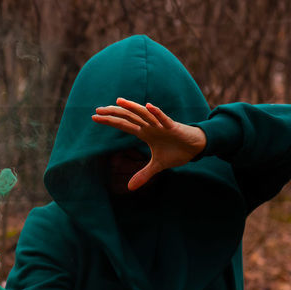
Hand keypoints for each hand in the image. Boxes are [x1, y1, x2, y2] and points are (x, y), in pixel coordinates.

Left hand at [91, 98, 206, 190]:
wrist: (196, 147)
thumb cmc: (176, 151)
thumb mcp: (157, 166)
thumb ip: (143, 175)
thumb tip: (130, 188)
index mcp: (144, 133)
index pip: (123, 125)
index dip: (110, 121)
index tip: (95, 117)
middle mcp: (149, 126)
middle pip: (129, 117)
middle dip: (113, 113)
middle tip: (97, 110)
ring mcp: (160, 125)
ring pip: (143, 114)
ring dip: (132, 107)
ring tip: (118, 101)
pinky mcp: (172, 127)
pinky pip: (163, 118)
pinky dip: (157, 113)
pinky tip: (148, 106)